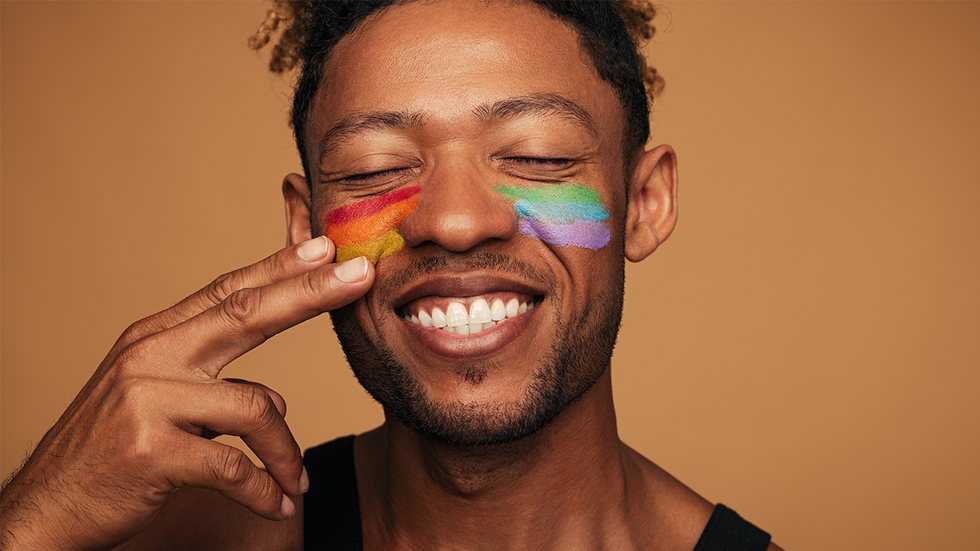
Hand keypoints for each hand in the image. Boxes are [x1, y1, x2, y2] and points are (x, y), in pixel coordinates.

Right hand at [0, 237, 372, 549]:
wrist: (46, 509)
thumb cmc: (109, 453)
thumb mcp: (155, 403)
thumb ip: (214, 388)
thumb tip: (275, 397)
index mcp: (155, 338)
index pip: (228, 292)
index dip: (280, 268)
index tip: (326, 247)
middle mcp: (150, 357)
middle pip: (245, 314)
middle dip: (309, 292)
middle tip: (359, 277)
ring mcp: (147, 401)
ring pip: (256, 408)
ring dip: (287, 453)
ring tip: (297, 482)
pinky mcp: (150, 451)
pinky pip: (234, 467)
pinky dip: (264, 491)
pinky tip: (276, 505)